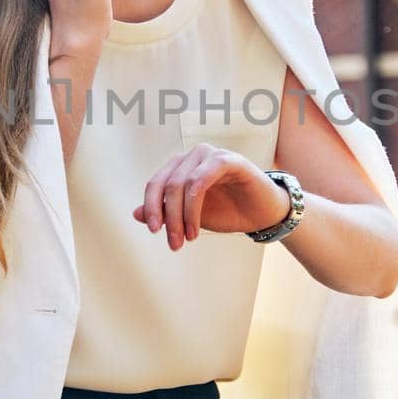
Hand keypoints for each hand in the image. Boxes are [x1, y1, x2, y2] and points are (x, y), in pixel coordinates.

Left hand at [132, 144, 290, 250]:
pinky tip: (197, 226)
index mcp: (180, 167)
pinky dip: (195, 203)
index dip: (151, 207)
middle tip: (174, 243)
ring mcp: (210, 155)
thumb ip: (166, 213)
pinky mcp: (229, 160)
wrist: (262, 213)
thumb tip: (135, 214)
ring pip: (183, 183)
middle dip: (168, 218)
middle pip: (168, 186)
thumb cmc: (227, 211)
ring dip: (182, 215)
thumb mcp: (190, 217)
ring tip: (189, 238)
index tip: (154, 231)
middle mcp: (192, 156)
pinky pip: (203, 176)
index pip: (156, 184)